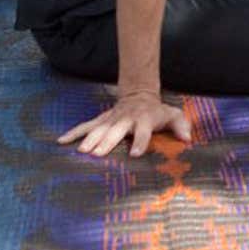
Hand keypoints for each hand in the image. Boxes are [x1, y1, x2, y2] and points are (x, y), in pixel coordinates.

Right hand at [58, 89, 191, 156]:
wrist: (139, 95)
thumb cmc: (157, 112)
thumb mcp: (172, 115)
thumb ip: (181, 126)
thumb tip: (187, 138)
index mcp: (143, 120)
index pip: (142, 131)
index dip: (140, 142)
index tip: (135, 154)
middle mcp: (125, 120)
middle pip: (115, 131)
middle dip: (106, 142)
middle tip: (96, 154)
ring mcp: (111, 119)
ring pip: (99, 129)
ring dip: (90, 139)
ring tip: (82, 151)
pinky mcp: (100, 120)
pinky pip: (85, 126)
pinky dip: (73, 133)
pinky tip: (61, 141)